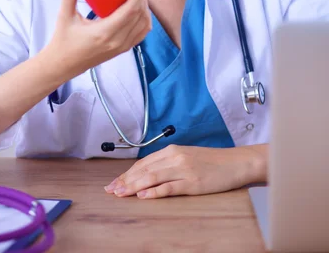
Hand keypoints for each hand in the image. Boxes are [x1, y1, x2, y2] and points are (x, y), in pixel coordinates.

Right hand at [45, 0, 152, 79]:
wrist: (64, 65)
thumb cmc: (63, 41)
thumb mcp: (64, 17)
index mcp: (104, 32)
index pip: (130, 10)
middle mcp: (117, 41)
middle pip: (140, 14)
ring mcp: (122, 47)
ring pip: (144, 24)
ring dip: (145, 7)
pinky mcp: (123, 50)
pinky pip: (142, 33)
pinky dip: (145, 19)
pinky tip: (139, 9)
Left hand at [104, 144, 266, 198]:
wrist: (235, 162)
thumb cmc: (212, 161)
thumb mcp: (187, 156)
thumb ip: (169, 162)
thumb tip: (149, 173)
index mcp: (173, 150)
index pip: (144, 162)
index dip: (128, 173)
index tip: (115, 182)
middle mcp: (175, 157)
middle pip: (145, 169)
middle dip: (126, 180)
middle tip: (111, 190)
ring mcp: (183, 170)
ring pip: (153, 177)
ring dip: (134, 186)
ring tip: (121, 193)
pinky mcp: (192, 183)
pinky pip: (169, 187)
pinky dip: (154, 192)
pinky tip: (143, 196)